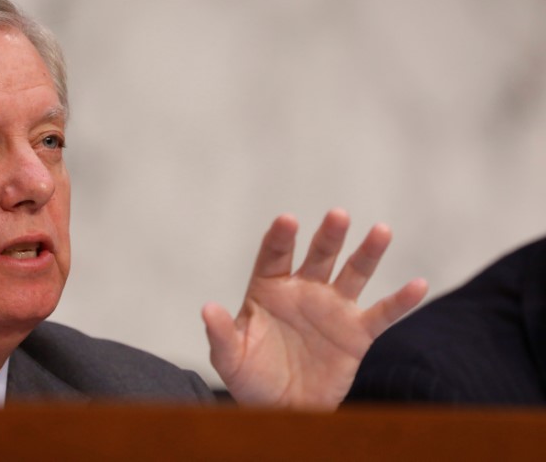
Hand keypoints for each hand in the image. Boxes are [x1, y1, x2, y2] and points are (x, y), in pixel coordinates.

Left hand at [202, 208, 426, 409]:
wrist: (281, 409)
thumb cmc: (250, 377)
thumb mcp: (229, 358)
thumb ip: (221, 333)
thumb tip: (207, 308)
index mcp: (269, 288)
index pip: (275, 255)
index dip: (281, 237)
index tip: (287, 221)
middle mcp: (303, 290)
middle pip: (318, 256)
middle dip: (328, 236)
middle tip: (338, 216)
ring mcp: (332, 308)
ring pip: (353, 274)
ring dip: (367, 253)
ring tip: (381, 231)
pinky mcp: (356, 333)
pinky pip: (382, 314)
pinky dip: (400, 301)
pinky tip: (418, 284)